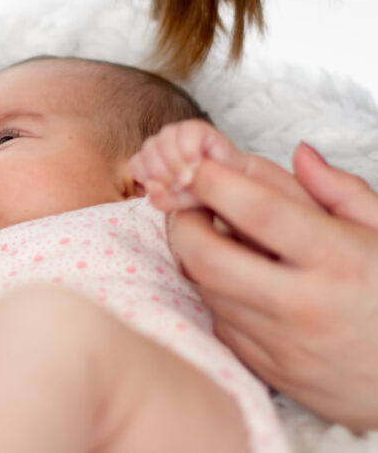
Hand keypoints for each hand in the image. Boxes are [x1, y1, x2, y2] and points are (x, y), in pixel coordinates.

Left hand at [128, 120, 251, 211]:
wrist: (233, 183)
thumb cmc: (203, 192)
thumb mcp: (179, 203)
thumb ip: (161, 200)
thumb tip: (151, 185)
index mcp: (150, 159)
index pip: (136, 165)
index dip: (150, 179)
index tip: (168, 190)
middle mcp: (160, 143)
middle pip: (147, 154)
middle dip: (163, 174)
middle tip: (181, 185)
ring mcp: (176, 133)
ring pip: (163, 142)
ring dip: (175, 164)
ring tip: (190, 178)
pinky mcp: (196, 128)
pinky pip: (185, 134)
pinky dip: (189, 151)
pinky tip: (198, 164)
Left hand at [170, 143, 377, 429]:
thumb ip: (342, 192)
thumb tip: (299, 154)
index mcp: (339, 260)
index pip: (257, 210)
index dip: (214, 181)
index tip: (197, 165)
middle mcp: (304, 304)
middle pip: (207, 256)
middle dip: (183, 221)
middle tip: (187, 202)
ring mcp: (283, 344)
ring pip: (206, 290)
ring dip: (197, 257)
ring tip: (213, 236)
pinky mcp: (271, 372)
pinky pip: (221, 324)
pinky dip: (217, 295)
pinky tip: (237, 280)